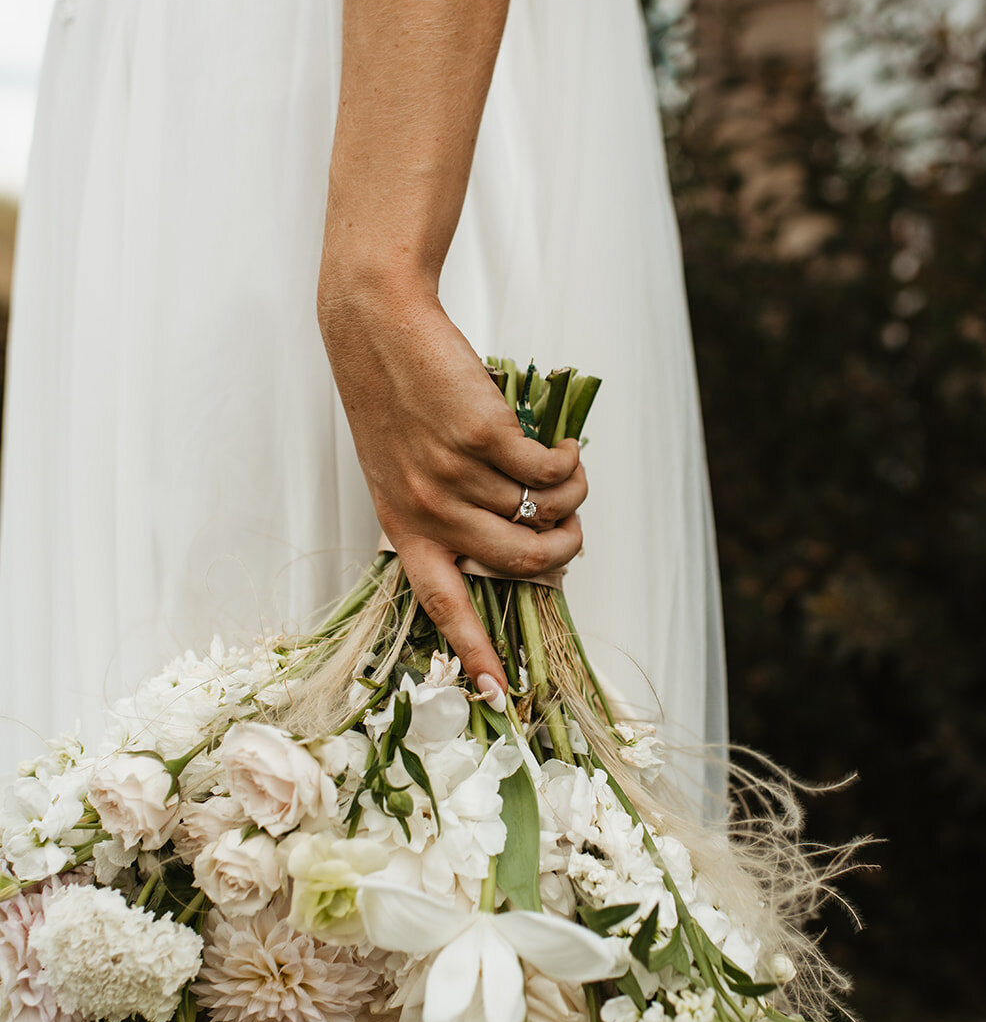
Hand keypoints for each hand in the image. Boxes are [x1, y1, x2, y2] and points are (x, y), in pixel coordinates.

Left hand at [318, 268, 586, 697]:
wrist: (378, 328)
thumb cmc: (395, 399)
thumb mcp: (402, 469)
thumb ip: (446, 509)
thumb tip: (523, 537)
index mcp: (404, 526)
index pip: (443, 604)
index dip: (475, 651)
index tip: (499, 693)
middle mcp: (428, 509)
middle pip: (520, 562)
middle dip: (562, 551)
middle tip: (570, 531)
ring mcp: (453, 473)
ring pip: (542, 512)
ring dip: (571, 497)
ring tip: (567, 472)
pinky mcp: (482, 434)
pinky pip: (550, 471)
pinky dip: (569, 463)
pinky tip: (563, 446)